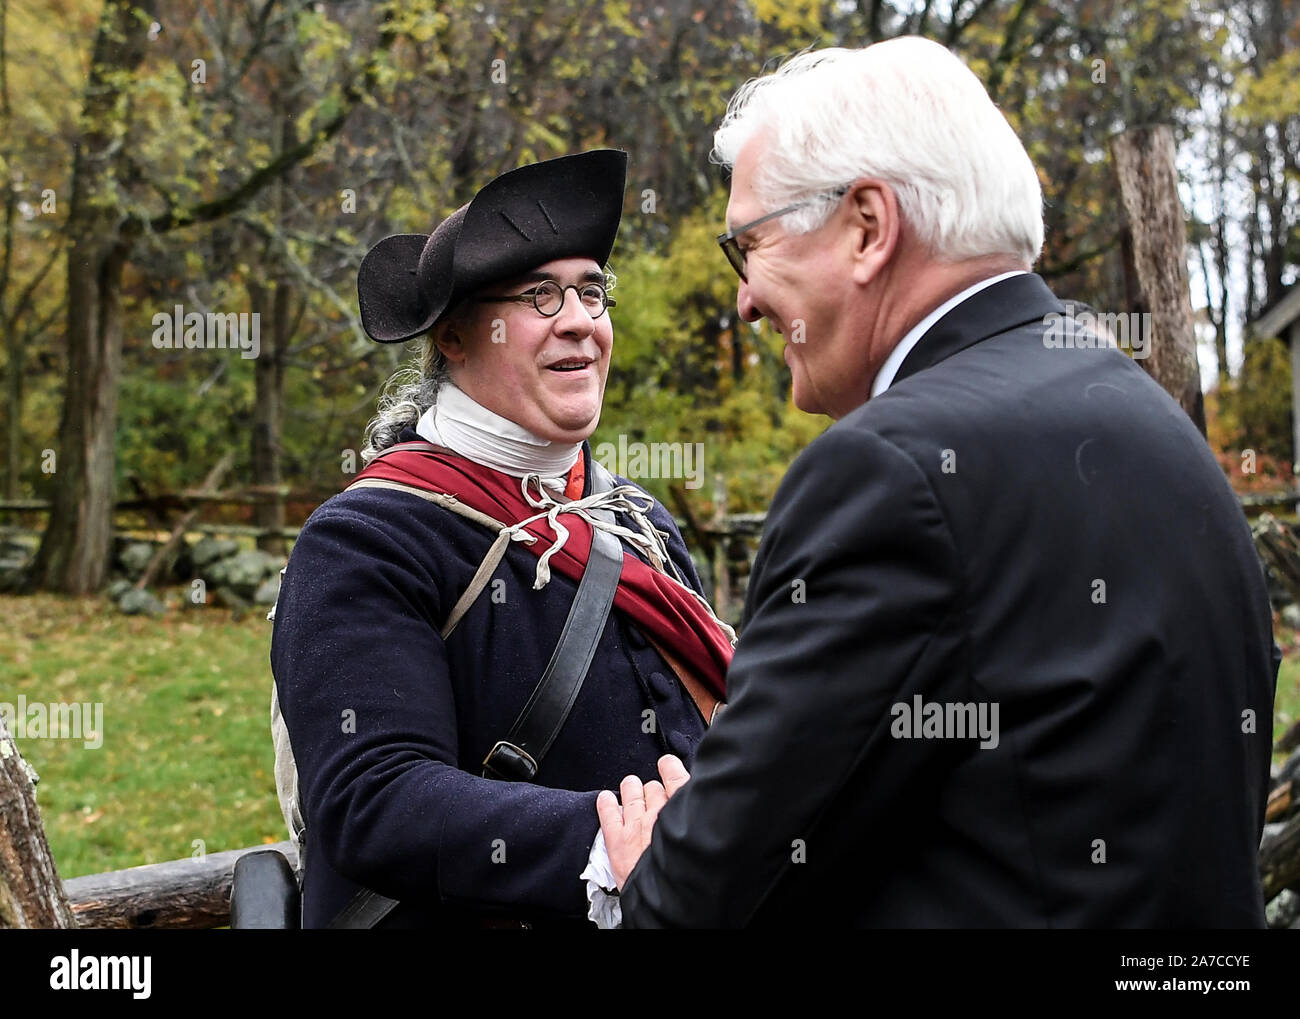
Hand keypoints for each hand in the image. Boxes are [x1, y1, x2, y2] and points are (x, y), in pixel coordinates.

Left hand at [596, 755, 690, 889]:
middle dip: (652, 791)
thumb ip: (697, 819)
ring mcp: (635, 824)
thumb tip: (699, 805)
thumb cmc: (684, 874)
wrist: (666, 900)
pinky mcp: (616, 839)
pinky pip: (607, 811)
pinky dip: (605, 802)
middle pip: (652, 787)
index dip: (670, 768)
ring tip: (631, 792)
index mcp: (681, 813)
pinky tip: (606, 799)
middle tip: (654, 798)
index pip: (675, 777)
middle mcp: (658, 813)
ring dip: (631, 789)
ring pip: (631, 791)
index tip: (668, 766)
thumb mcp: (699, 840)